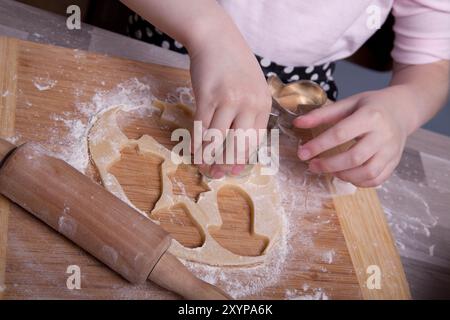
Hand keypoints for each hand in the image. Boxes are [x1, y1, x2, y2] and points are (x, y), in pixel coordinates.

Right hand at [188, 29, 270, 177]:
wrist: (216, 39)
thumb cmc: (234, 65)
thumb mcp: (253, 87)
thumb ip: (250, 112)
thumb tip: (239, 143)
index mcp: (263, 104)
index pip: (254, 140)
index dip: (242, 158)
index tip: (234, 169)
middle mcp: (248, 104)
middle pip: (238, 143)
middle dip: (226, 162)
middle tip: (217, 173)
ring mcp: (228, 100)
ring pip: (217, 138)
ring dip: (208, 155)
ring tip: (203, 165)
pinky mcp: (207, 97)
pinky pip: (201, 127)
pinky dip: (196, 142)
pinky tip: (193, 151)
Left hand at [293, 87, 413, 186]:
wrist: (402, 110)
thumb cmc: (371, 106)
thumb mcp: (348, 103)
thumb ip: (322, 114)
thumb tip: (297, 123)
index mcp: (370, 116)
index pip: (340, 134)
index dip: (318, 145)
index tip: (302, 153)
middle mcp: (383, 135)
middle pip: (354, 157)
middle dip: (329, 165)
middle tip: (312, 165)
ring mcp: (391, 151)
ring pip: (368, 172)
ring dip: (344, 175)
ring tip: (329, 170)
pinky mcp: (394, 162)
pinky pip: (377, 180)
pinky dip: (359, 182)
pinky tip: (346, 175)